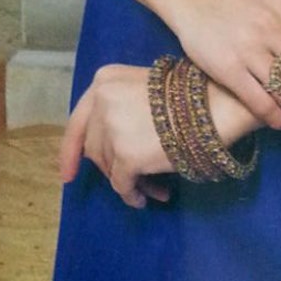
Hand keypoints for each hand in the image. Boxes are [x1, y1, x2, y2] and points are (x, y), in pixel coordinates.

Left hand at [59, 64, 172, 208]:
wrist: (212, 104)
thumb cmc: (185, 96)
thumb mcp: (140, 88)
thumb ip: (117, 108)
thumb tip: (105, 147)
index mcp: (102, 82)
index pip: (77, 122)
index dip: (70, 151)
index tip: (68, 175)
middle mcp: (101, 102)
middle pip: (94, 147)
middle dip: (110, 167)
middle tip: (133, 178)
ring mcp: (111, 128)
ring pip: (108, 166)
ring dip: (127, 180)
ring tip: (152, 188)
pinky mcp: (126, 155)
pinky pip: (121, 184)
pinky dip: (132, 194)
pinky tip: (146, 198)